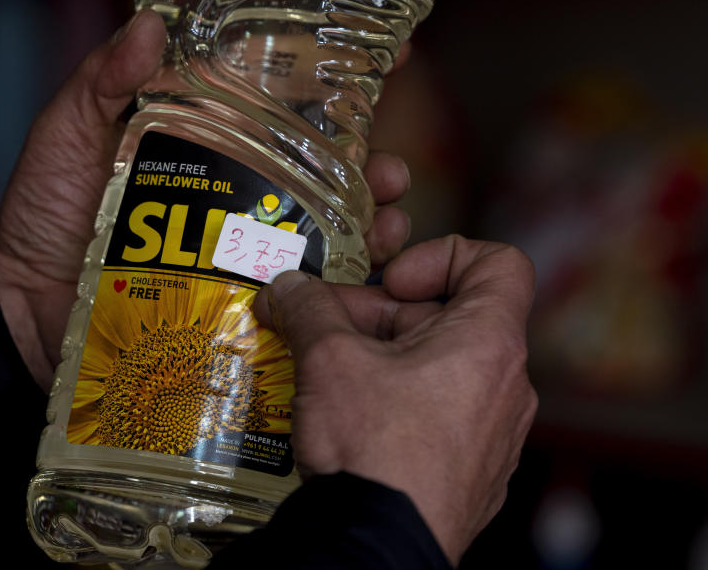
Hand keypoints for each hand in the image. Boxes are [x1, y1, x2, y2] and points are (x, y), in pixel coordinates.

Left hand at [0, 10, 413, 390]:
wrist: (22, 299)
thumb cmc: (43, 210)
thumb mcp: (67, 131)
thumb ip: (103, 81)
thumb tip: (151, 24)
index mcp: (201, 134)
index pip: (275, 96)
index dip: (331, 75)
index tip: (386, 57)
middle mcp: (229, 183)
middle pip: (317, 166)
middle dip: (371, 162)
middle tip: (392, 167)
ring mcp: (233, 241)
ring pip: (320, 225)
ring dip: (368, 220)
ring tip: (388, 219)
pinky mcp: (231, 292)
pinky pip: (294, 286)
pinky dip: (337, 281)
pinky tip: (360, 278)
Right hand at [253, 236, 537, 564]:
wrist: (379, 545)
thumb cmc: (374, 451)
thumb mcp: (329, 360)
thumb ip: (309, 309)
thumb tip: (290, 288)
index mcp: (489, 343)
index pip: (499, 263)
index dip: (442, 255)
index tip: (391, 280)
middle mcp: (505, 386)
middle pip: (447, 317)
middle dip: (378, 314)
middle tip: (321, 324)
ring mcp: (493, 433)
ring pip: (438, 366)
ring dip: (381, 355)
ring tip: (323, 370)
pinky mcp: (472, 470)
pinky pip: (439, 411)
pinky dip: (396, 397)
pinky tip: (346, 414)